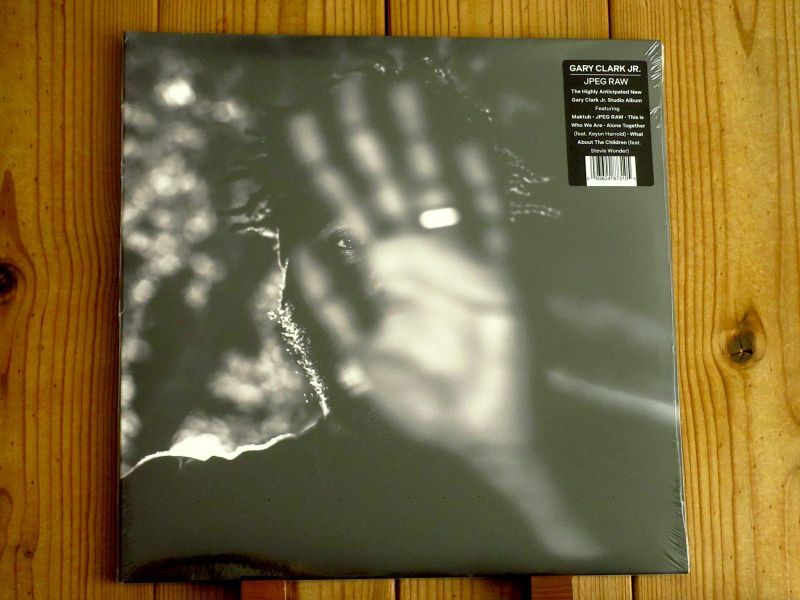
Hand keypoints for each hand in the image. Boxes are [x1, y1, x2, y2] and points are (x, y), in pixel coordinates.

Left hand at [286, 75, 530, 455]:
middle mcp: (416, 257)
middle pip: (385, 186)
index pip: (347, 208)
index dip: (324, 169)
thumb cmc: (421, 399)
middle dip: (364, 141)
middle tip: (346, 91)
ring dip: (416, 146)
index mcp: (384, 273)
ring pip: (432, 191)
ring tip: (401, 97)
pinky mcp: (493, 276)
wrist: (476, 430)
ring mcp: (454, 261)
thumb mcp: (362, 357)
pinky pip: (487, 227)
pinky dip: (478, 192)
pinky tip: (464, 152)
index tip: (302, 127)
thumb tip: (308, 250)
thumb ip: (336, 308)